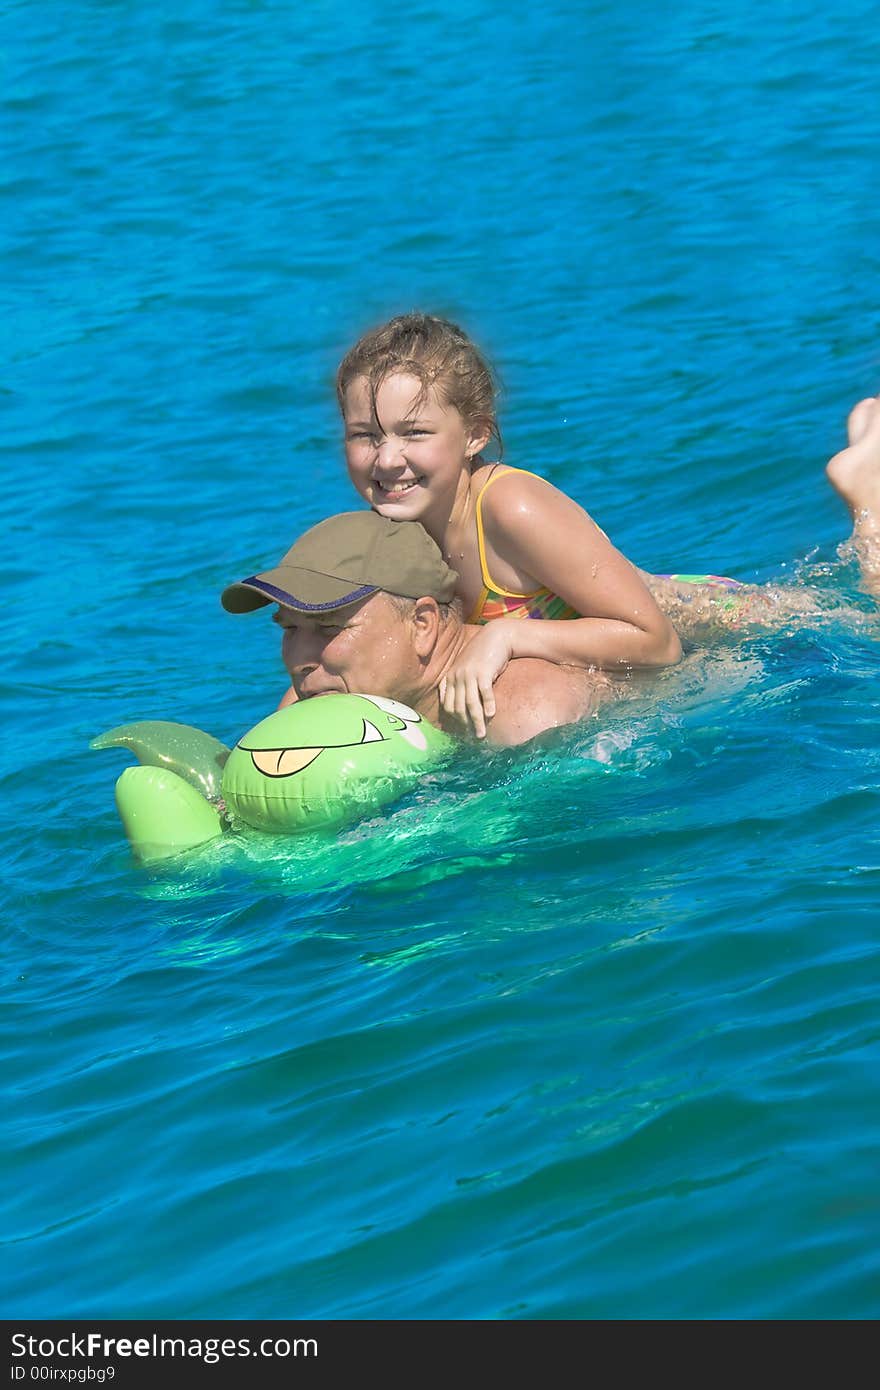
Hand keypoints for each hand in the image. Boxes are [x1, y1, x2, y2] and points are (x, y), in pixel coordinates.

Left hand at [438, 624, 513, 738]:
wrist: (497, 637)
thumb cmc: (484, 656)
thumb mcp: (467, 668)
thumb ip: (461, 684)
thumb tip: (463, 708)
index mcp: (451, 676)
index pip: (447, 704)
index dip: (455, 719)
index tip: (463, 730)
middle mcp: (457, 676)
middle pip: (458, 707)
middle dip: (466, 725)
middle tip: (474, 737)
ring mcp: (470, 673)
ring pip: (470, 703)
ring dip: (476, 721)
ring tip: (481, 734)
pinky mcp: (484, 671)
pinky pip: (484, 692)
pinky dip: (488, 705)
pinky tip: (491, 715)